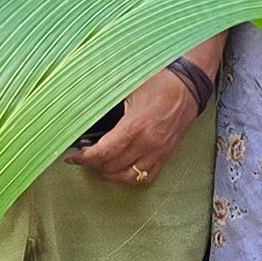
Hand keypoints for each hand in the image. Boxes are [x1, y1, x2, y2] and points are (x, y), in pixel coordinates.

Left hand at [74, 66, 202, 191]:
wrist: (189, 85)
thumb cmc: (159, 82)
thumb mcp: (127, 87)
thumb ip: (105, 102)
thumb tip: (81, 109)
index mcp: (135, 126)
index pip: (104, 153)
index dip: (85, 158)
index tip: (72, 158)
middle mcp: (148, 144)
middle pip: (112, 167)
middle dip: (93, 165)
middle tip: (82, 157)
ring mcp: (158, 153)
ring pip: (128, 178)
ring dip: (109, 174)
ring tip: (98, 164)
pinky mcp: (166, 156)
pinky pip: (145, 178)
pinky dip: (129, 178)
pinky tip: (119, 169)